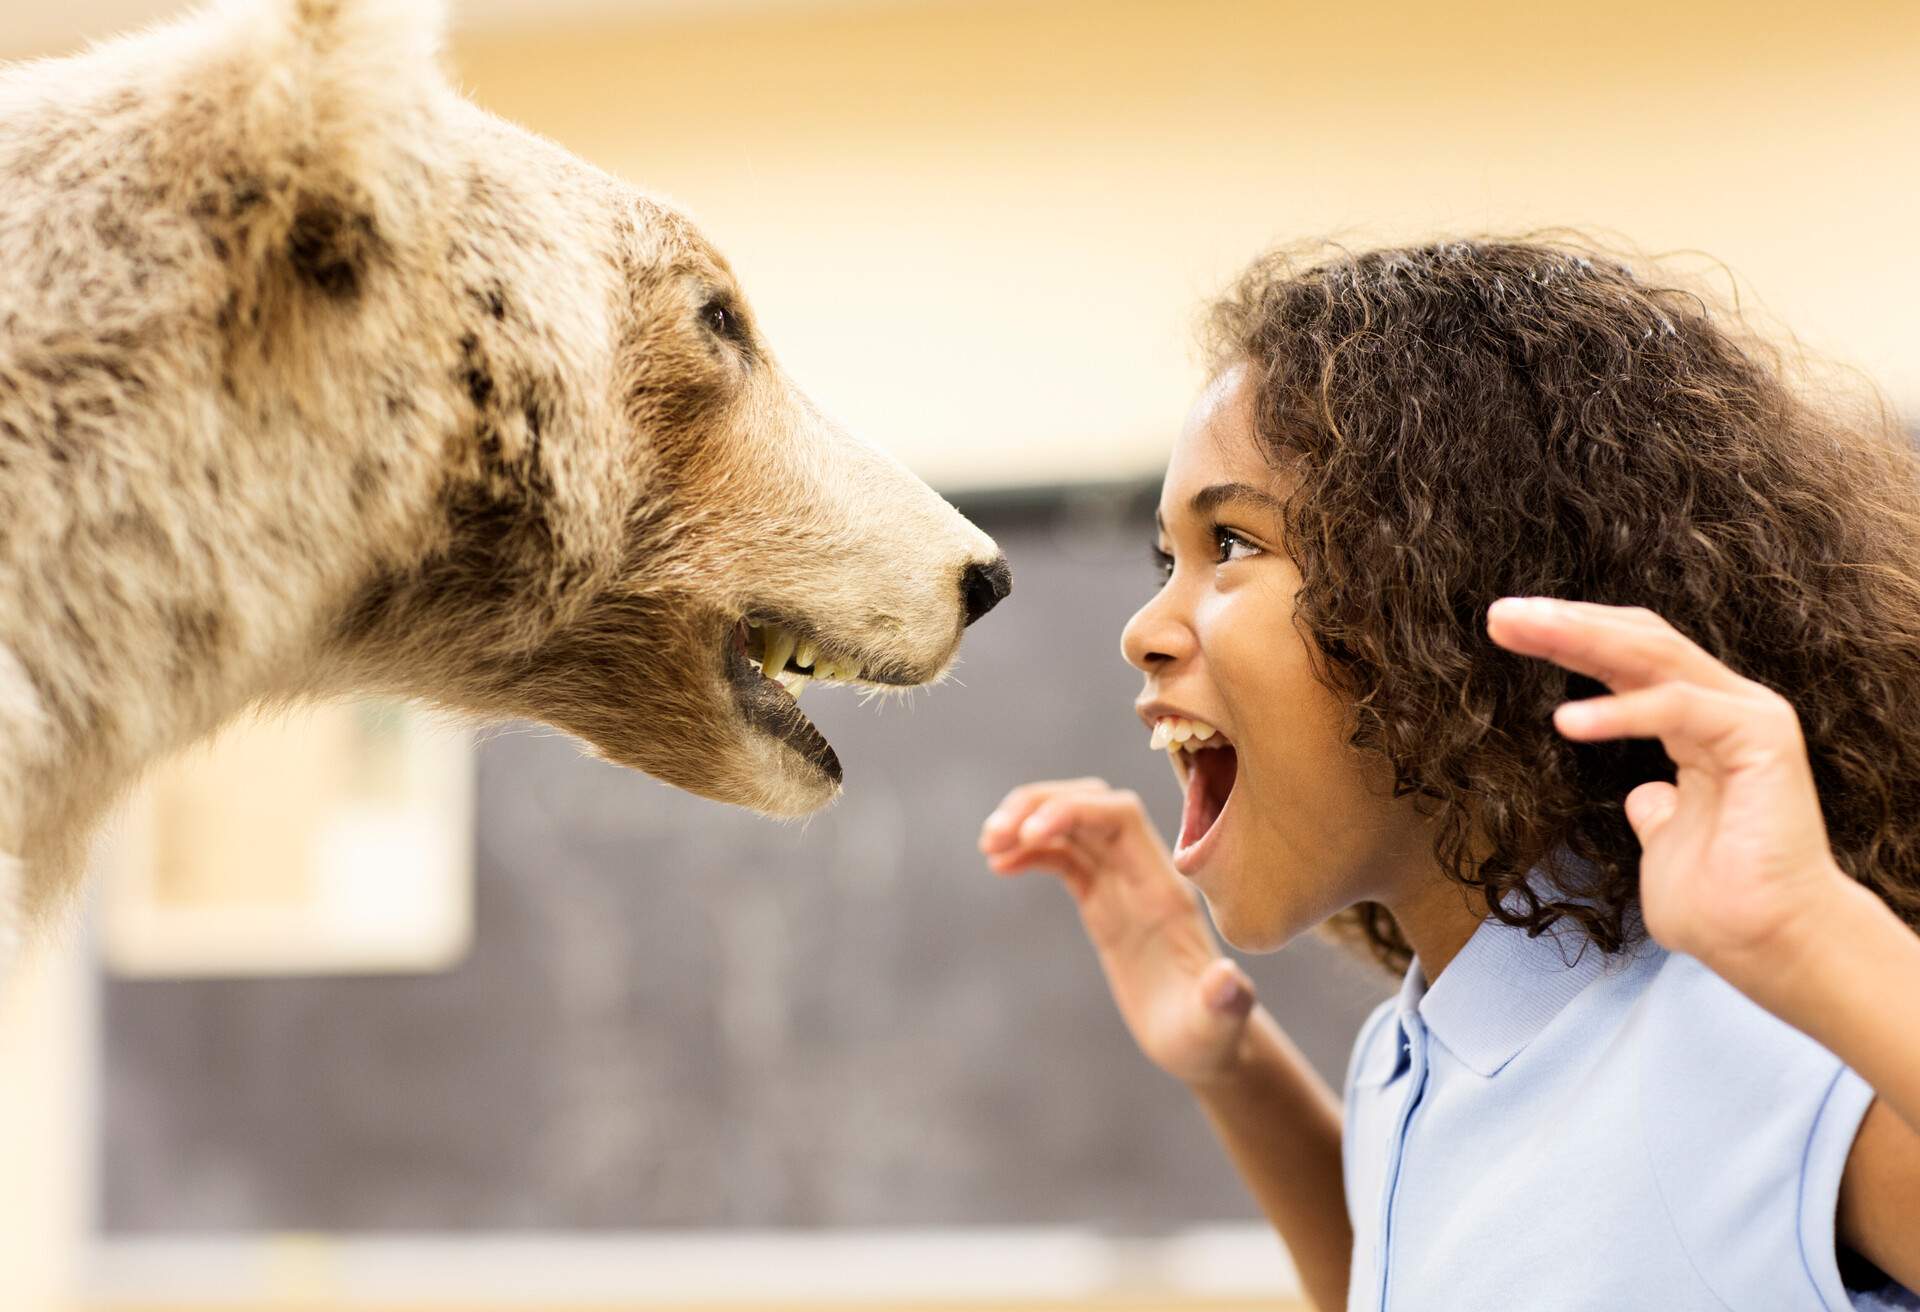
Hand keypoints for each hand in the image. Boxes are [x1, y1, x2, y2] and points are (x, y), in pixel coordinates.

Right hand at [979, 778, 1257, 1086]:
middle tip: (992, 835)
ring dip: (1026, 821)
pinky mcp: (1102, 901)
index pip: (1120, 817)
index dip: (1074, 810)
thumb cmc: (1211, 1036)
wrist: (1205, 1044)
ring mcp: (1121, 885)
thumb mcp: (1214, 1027)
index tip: (1029, 833)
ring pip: (1071, 823)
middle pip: (1090, 803)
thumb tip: (1229, 981)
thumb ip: (1223, 1004)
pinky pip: (1063, 856)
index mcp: (1163, 889)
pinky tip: (999, 864)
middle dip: (1040, 805)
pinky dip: (1029, 851)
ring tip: (987, 844)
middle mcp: (1142, 874)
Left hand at [1485, 596, 1859, 996]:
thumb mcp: (1664, 843)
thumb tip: (1642, 796)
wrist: (1768, 946)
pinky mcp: (1761, 737)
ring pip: (1654, 656)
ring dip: (1581, 638)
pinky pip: (1678, 708)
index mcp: (1700, 722)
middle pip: (1636, 642)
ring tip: (1520, 630)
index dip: (1570, 639)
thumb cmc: (1719, 905)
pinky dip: (1621, 711)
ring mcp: (1748, 715)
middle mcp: (1726, 706)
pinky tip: (1568, 721)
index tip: (1506, 628)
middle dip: (1565, 624)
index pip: (1628, 659)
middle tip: (1501, 614)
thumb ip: (1654, 812)